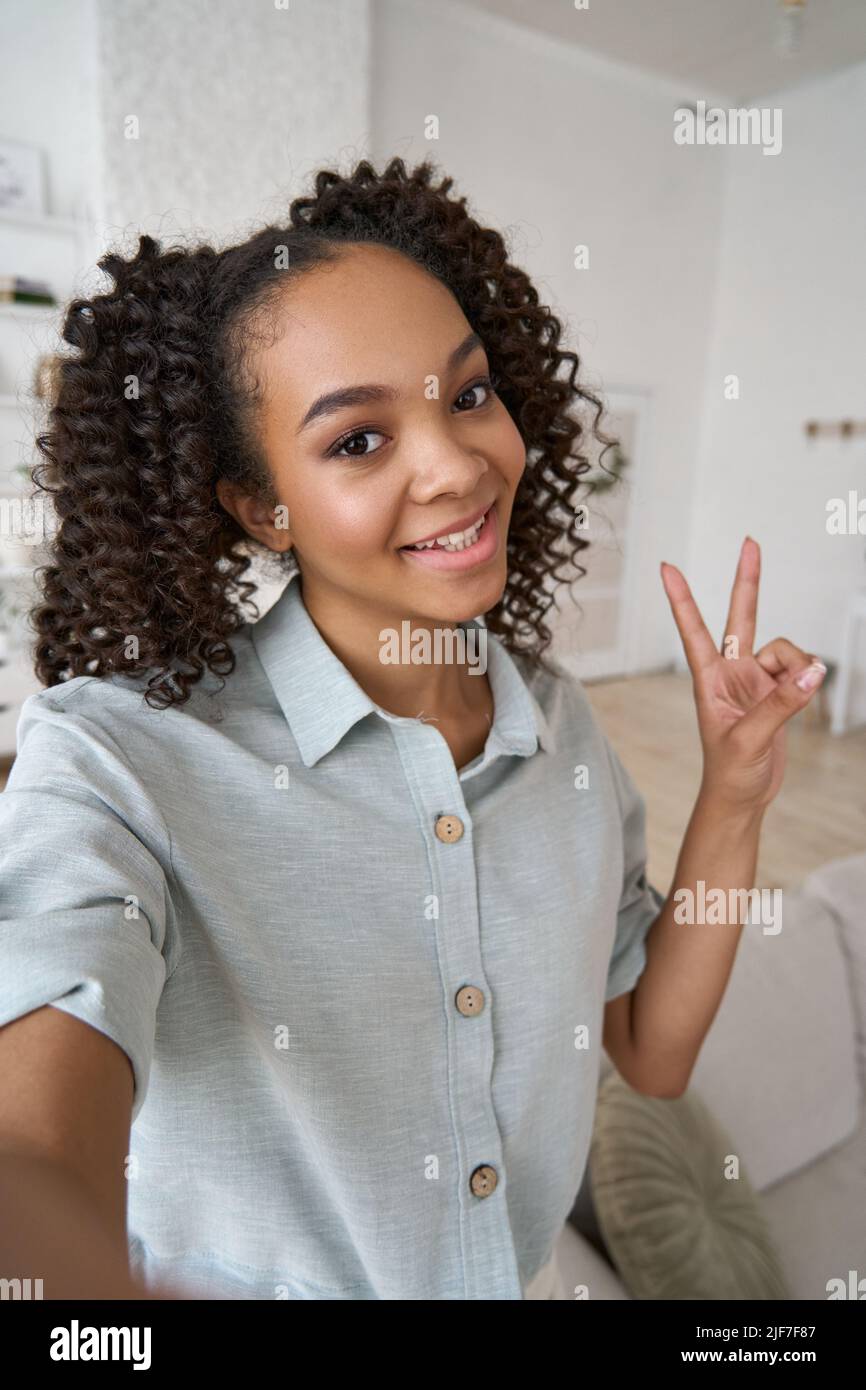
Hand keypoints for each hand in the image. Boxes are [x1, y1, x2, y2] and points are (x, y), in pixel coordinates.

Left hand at [660, 537, 825, 811]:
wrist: (742, 797)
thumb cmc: (730, 772)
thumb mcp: (750, 739)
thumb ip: (781, 704)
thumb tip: (813, 672)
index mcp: (708, 680)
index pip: (693, 631)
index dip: (681, 598)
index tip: (667, 567)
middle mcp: (731, 673)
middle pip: (741, 616)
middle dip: (748, 580)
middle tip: (750, 542)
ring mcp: (755, 680)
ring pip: (785, 650)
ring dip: (798, 665)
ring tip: (801, 691)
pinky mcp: (776, 691)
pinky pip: (799, 670)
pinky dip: (806, 680)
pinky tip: (806, 694)